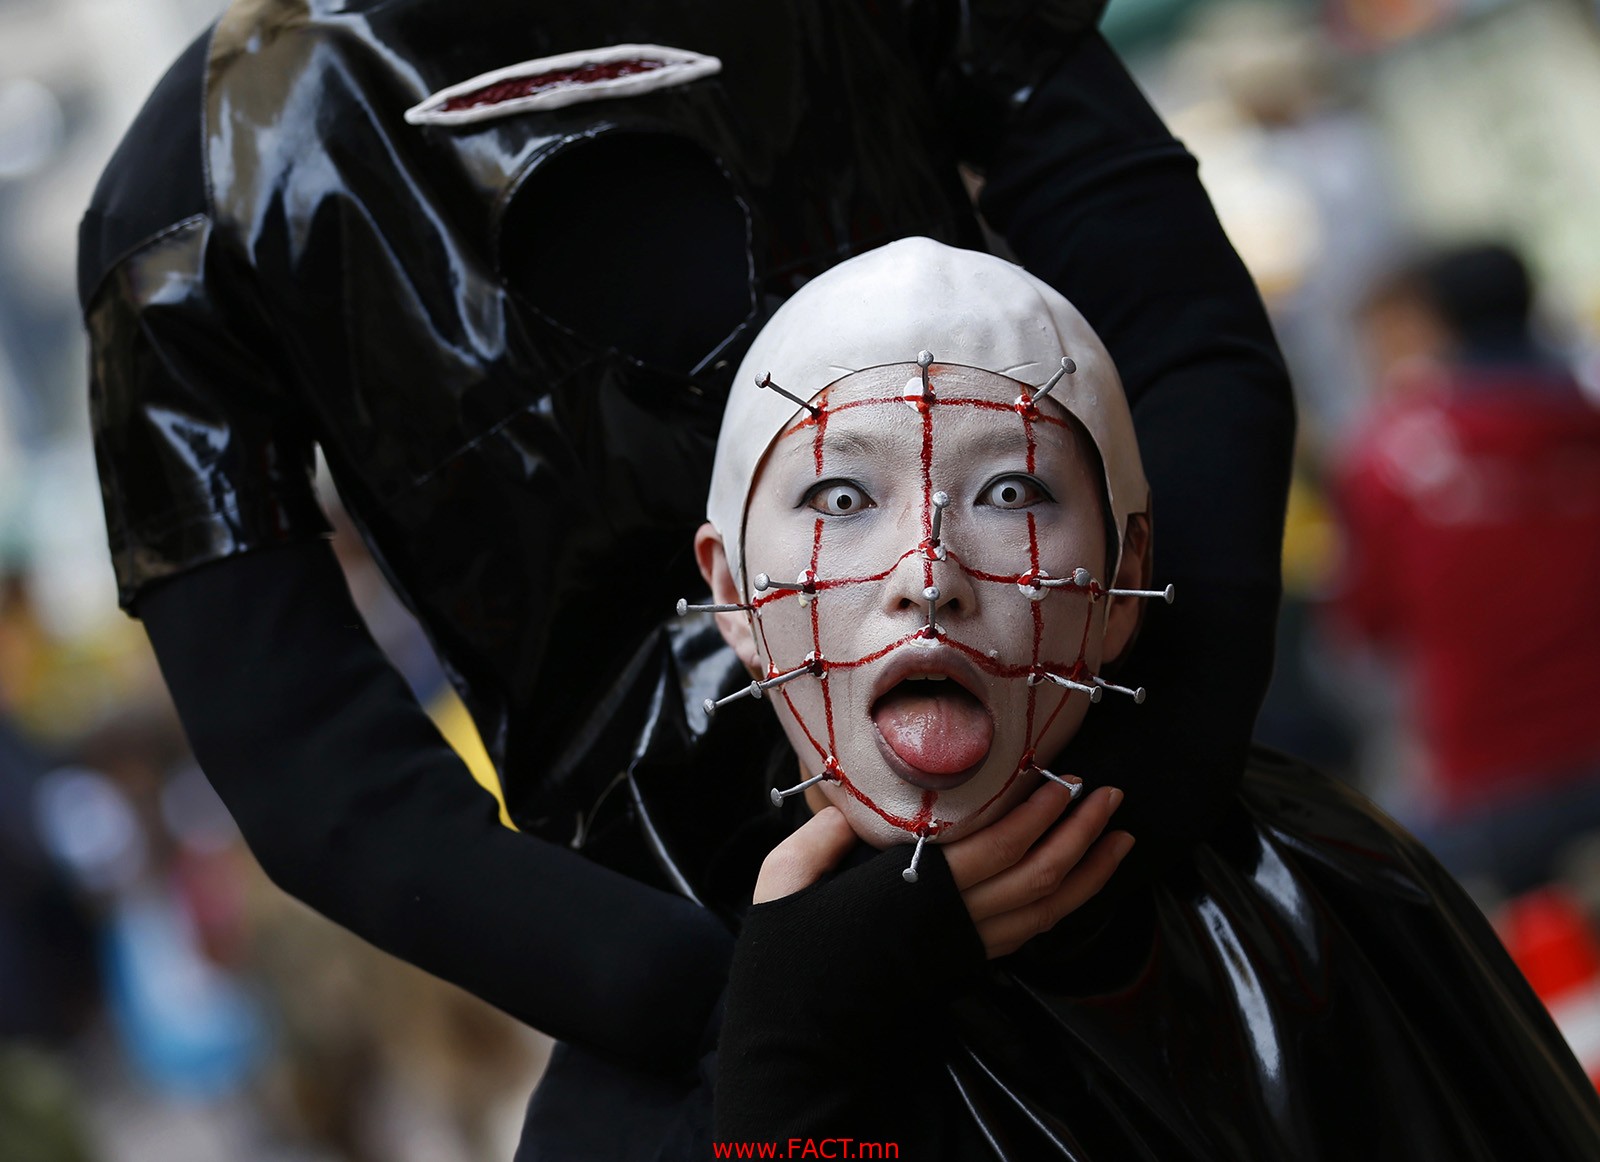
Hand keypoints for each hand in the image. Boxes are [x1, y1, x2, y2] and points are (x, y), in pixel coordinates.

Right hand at [751, 781, 1132, 958]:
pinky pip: (1030, 936)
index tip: (1064, 781)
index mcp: (915, 895)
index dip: (1037, 816)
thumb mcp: (784, 882)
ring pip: (1046, 911)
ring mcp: (964, 949)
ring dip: (1090, 874)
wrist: (798, 1036)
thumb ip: (818, 837)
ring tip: (1122, 838)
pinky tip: (1080, 884)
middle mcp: (952, 923)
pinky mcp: (964, 965)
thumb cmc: (787, 956)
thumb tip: (846, 804)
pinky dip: (1064, 907)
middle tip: (1113, 796)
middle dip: (1081, 835)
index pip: (996, 851)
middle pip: (1037, 878)